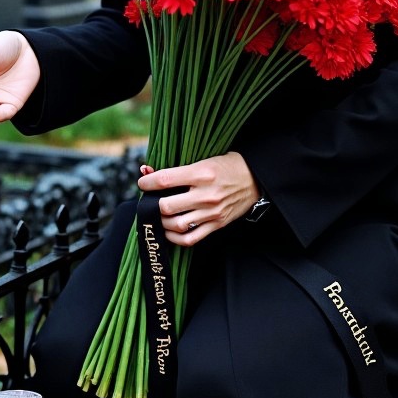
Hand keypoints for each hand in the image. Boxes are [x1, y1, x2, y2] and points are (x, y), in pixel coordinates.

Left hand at [136, 152, 260, 245]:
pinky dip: (175, 238)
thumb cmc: (226, 165)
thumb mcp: (202, 159)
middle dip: (153, 205)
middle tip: (150, 201)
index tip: (143, 183)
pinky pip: (191, 238)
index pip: (165, 180)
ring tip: (158, 215)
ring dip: (162, 222)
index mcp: (201, 173)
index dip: (147, 182)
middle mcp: (206, 194)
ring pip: (177, 224)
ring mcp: (212, 212)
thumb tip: (147, 170)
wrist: (254, 178)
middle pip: (167, 206)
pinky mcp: (217, 224)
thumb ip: (176, 168)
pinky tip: (169, 231)